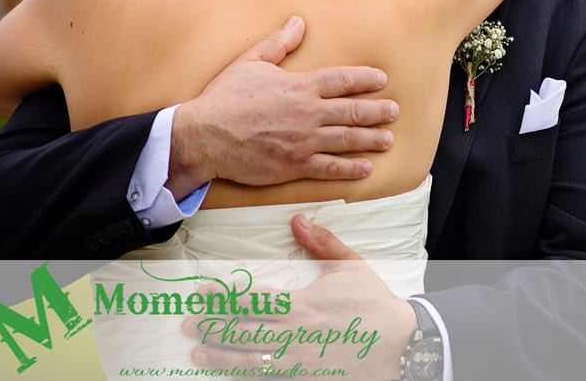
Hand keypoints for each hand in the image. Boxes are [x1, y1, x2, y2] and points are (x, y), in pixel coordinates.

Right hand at [167, 15, 396, 197]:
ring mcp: (303, 141)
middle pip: (352, 110)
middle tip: (395, 111)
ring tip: (388, 139)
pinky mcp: (294, 166)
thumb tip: (298, 22)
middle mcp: (308, 113)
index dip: (365, 78)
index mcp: (300, 86)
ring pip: (346, 139)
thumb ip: (279, 42)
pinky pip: (329, 168)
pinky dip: (350, 168)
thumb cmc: (225, 97)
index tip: (382, 79)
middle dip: (377, 111)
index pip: (342, 79)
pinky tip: (365, 168)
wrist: (205, 136)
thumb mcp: (252, 61)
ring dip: (370, 139)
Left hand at [187, 217, 415, 376]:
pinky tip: (230, 374)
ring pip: (250, 360)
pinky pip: (268, 380)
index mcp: (303, 305)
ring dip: (221, 356)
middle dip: (213, 327)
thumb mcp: (350, 266)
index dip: (224, 296)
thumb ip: (321, 243)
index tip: (203, 293)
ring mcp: (298, 363)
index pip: (253, 299)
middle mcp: (295, 335)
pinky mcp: (305, 379)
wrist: (397, 343)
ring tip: (198, 352)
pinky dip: (246, 377)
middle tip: (188, 324)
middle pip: (244, 331)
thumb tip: (296, 220)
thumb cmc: (373, 302)